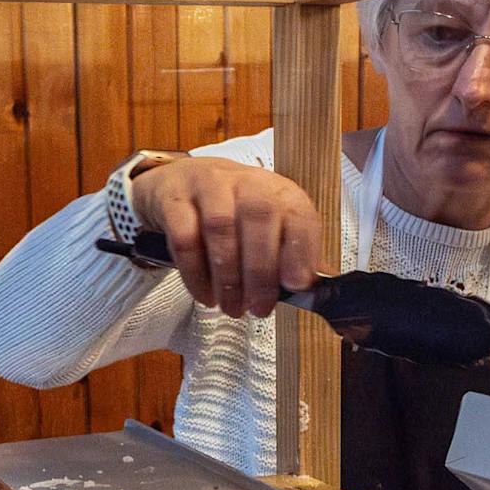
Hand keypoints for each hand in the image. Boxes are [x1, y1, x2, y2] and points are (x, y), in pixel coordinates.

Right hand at [130, 157, 324, 317]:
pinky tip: (205, 295)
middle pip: (259, 216)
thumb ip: (290, 258)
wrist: (181, 185)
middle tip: (258, 307)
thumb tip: (315, 292)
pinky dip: (195, 273)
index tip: (296, 285)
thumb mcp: (269, 229)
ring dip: (227, 276)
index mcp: (279, 191)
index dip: (300, 249)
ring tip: (231, 307)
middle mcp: (247, 181)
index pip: (298, 213)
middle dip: (260, 270)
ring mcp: (208, 185)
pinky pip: (184, 237)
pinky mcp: (174, 199)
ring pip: (220, 226)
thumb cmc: (233, 214)